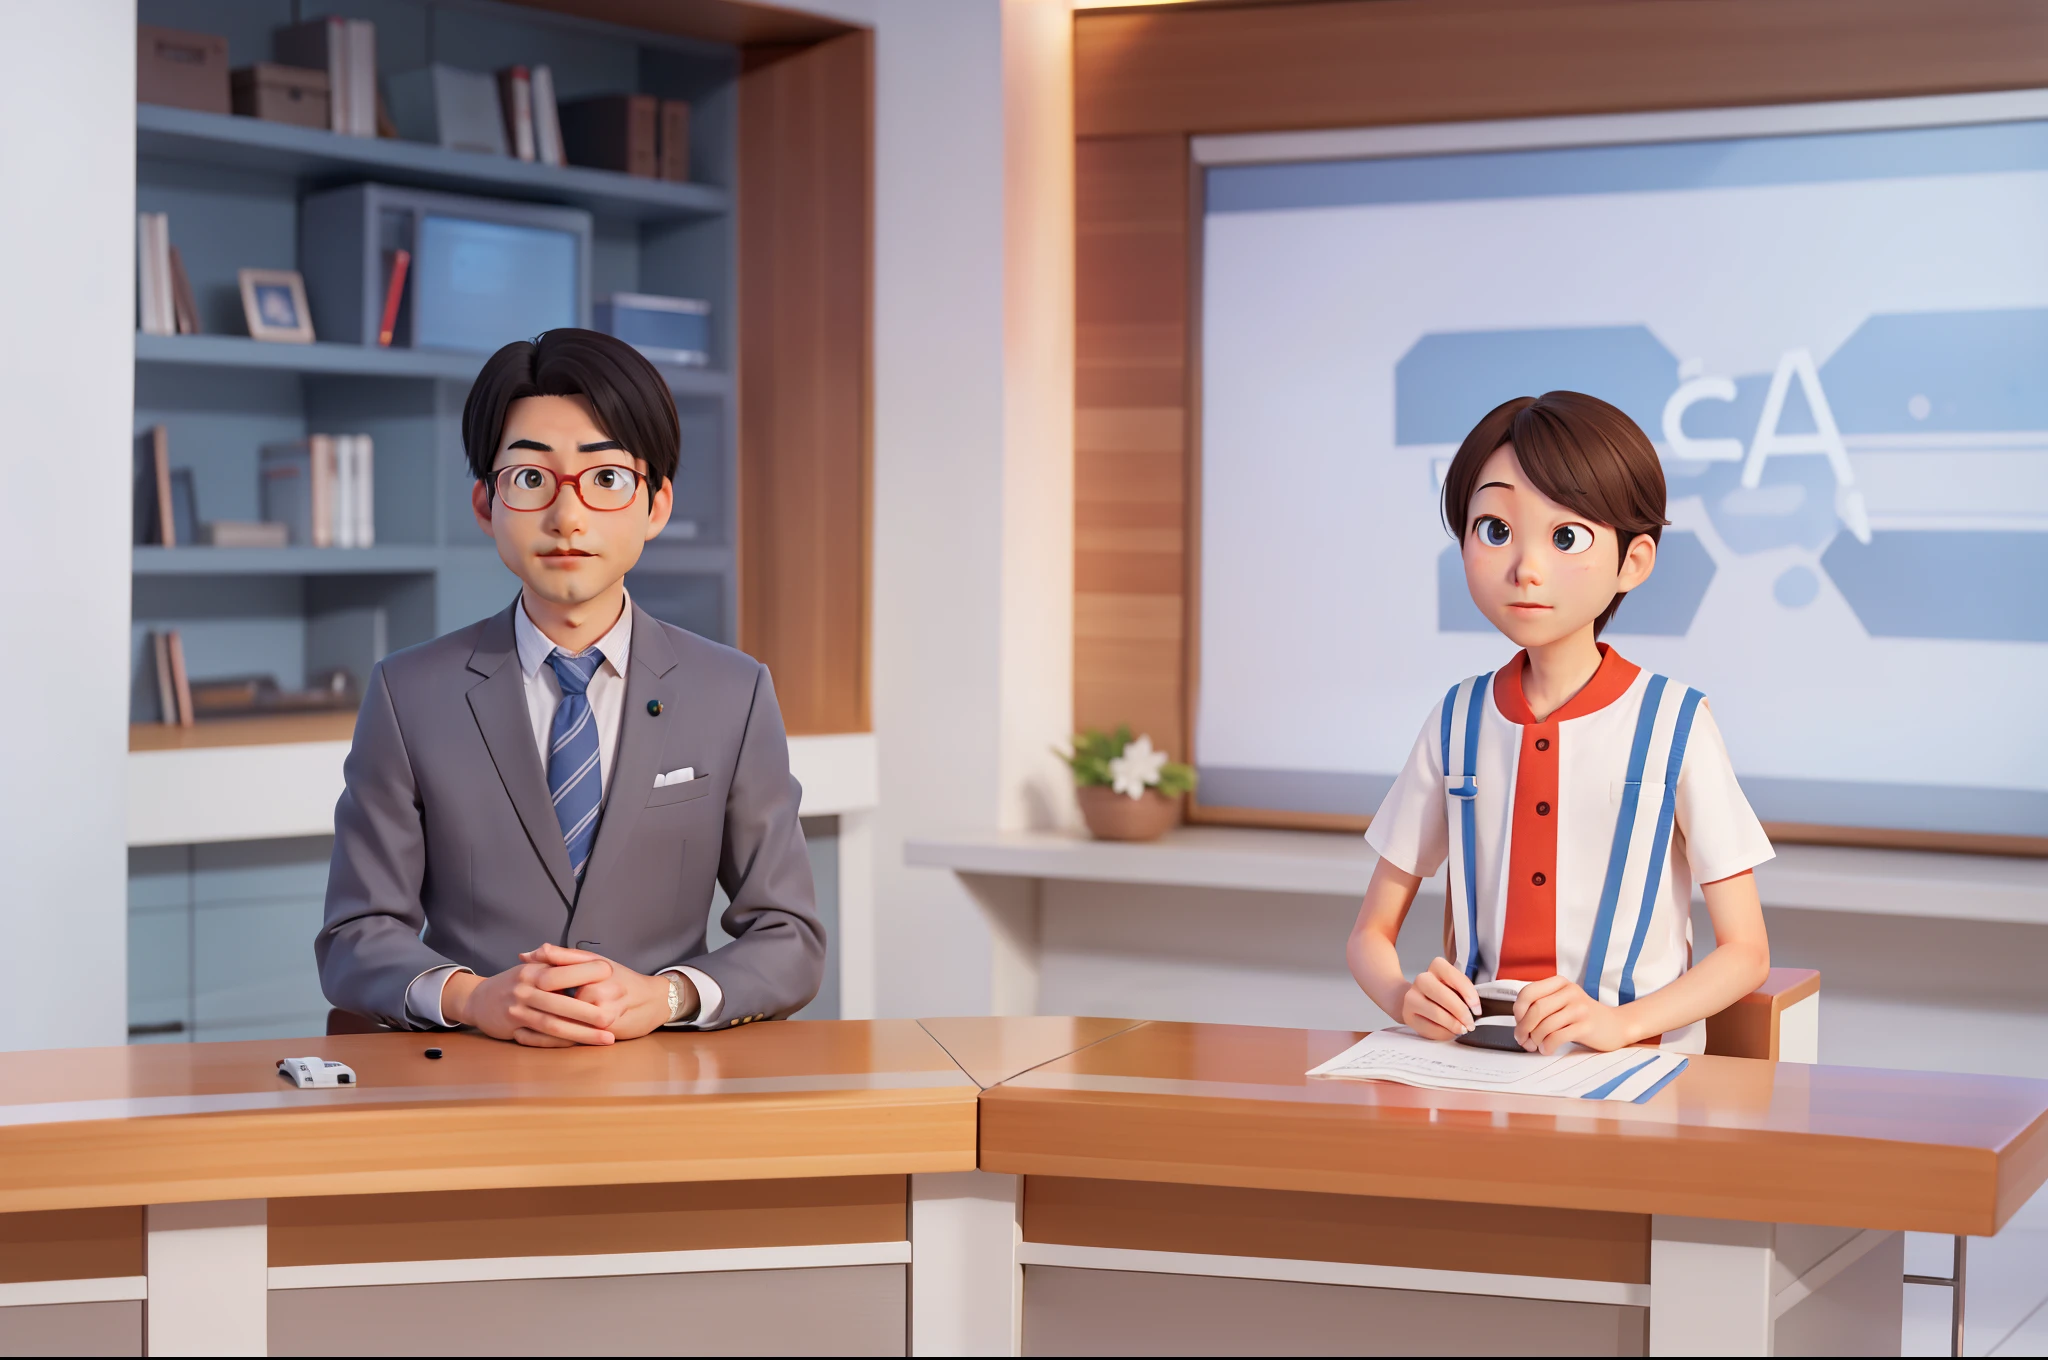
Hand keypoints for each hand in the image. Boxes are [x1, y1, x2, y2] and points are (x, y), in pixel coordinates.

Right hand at [442, 947, 617, 1046]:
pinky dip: (560, 1043)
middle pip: (560, 1003)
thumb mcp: (532, 966)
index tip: (612, 974)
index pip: (563, 971)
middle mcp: (525, 990)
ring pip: (553, 1025)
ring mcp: (517, 1012)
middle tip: (614, 1017)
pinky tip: (580, 1045)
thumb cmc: (514, 982)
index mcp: (533, 971)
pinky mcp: (513, 1030)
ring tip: (606, 1038)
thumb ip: (557, 960)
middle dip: (589, 1012)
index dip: (587, 973)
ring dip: (581, 1033)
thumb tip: (589, 957)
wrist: (478, 1000)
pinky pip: (540, 1039)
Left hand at [519, 943, 688, 1041]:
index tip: (516, 977)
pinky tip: (524, 1035)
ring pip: (559, 1022)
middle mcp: (601, 993)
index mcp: (597, 971)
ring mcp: (602, 1016)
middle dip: (530, 1004)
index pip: (554, 976)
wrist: (654, 1001)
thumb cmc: (621, 979)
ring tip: (513, 1019)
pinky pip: (565, 1038)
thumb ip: (562, 956)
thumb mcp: (594, 961)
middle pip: (554, 1002)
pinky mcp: (600, 1034)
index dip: (532, 979)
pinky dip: (542, 1039)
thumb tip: (527, 954)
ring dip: (533, 1023)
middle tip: (510, 1002)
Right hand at [1400, 957, 1479, 1040]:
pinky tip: (1449, 1032)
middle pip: (1443, 995)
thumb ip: (1465, 993)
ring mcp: (1412, 997)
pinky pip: (1428, 1027)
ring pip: (1436, 1012)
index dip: (1468, 992)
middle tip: (1470, 1024)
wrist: (1417, 1001)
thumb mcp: (1456, 987)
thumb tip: (1476, 1011)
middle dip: (1461, 1012)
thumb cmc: (1443, 994)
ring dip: (1453, 1024)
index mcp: (1437, 967)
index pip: (1452, 975)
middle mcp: (1422, 979)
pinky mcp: (1408, 1015)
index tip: (1476, 1008)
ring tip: (1462, 1029)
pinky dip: (1443, 1033)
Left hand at [1514, 976, 1632, 1053]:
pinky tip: (1547, 1049)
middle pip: (1535, 1010)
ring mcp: (1580, 1008)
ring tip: (1535, 1046)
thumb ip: (1542, 1005)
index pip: (1528, 992)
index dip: (1517, 1010)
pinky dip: (1547, 1046)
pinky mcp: (1586, 1026)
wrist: (1616, 1026)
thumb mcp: (1562, 1002)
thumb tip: (1518, 1022)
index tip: (1519, 1023)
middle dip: (1523, 1028)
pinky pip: (1557, 1037)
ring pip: (1545, 1025)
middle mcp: (1570, 992)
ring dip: (1534, 1039)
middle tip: (1523, 1040)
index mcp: (1560, 983)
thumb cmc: (1582, 1017)